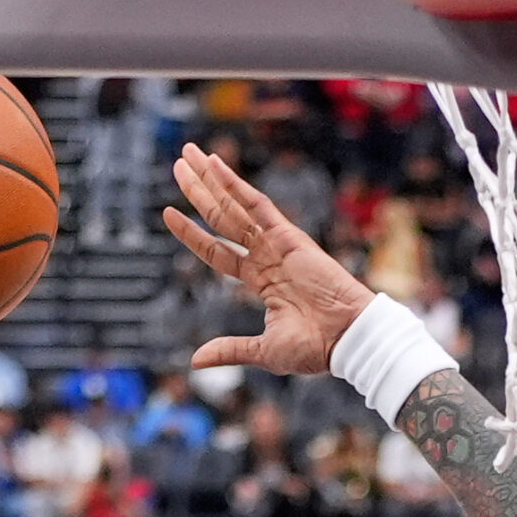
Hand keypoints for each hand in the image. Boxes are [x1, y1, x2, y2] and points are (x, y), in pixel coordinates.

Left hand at [164, 143, 374, 377]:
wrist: (348, 339)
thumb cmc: (316, 348)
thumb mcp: (263, 350)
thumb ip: (229, 349)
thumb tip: (196, 361)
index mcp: (261, 281)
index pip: (218, 250)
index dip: (193, 233)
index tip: (168, 213)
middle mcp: (267, 256)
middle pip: (223, 218)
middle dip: (199, 191)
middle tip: (178, 164)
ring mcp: (278, 244)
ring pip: (235, 206)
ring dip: (210, 180)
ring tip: (188, 155)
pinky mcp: (289, 236)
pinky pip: (256, 205)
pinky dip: (235, 184)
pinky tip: (215, 165)